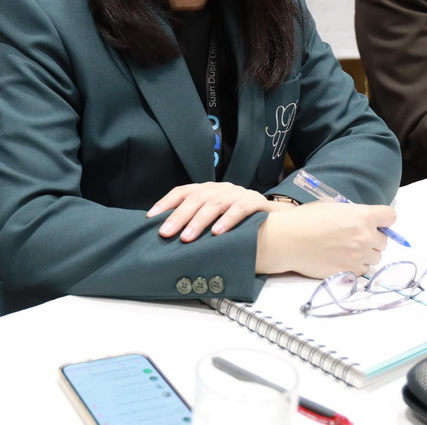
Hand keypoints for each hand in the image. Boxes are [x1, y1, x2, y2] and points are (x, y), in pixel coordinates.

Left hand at [148, 182, 279, 241]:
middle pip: (196, 198)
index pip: (182, 191)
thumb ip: (197, 223)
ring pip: (215, 203)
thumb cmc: (238, 223)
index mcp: (207, 190)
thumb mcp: (215, 220)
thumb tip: (168, 237)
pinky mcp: (255, 201)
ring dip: (199, 221)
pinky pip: (240, 209)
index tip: (151, 218)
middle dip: (179, 216)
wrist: (275, 221)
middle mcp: (220, 188)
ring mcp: (237, 193)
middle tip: (166, 233)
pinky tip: (218, 233)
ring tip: (187, 238)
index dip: (166, 203)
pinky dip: (228, 220)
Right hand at [255, 202, 395, 277]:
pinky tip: (341, 259)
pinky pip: (363, 270)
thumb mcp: (334, 207)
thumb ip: (355, 215)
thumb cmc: (306, 219)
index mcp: (362, 216)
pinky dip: (356, 266)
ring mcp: (358, 256)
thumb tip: (366, 223)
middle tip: (354, 237)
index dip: (383, 220)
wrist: (288, 240)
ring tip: (346, 250)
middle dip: (372, 238)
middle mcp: (365, 236)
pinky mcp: (350, 272)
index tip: (377, 222)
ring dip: (366, 254)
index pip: (390, 217)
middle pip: (383, 240)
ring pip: (375, 257)